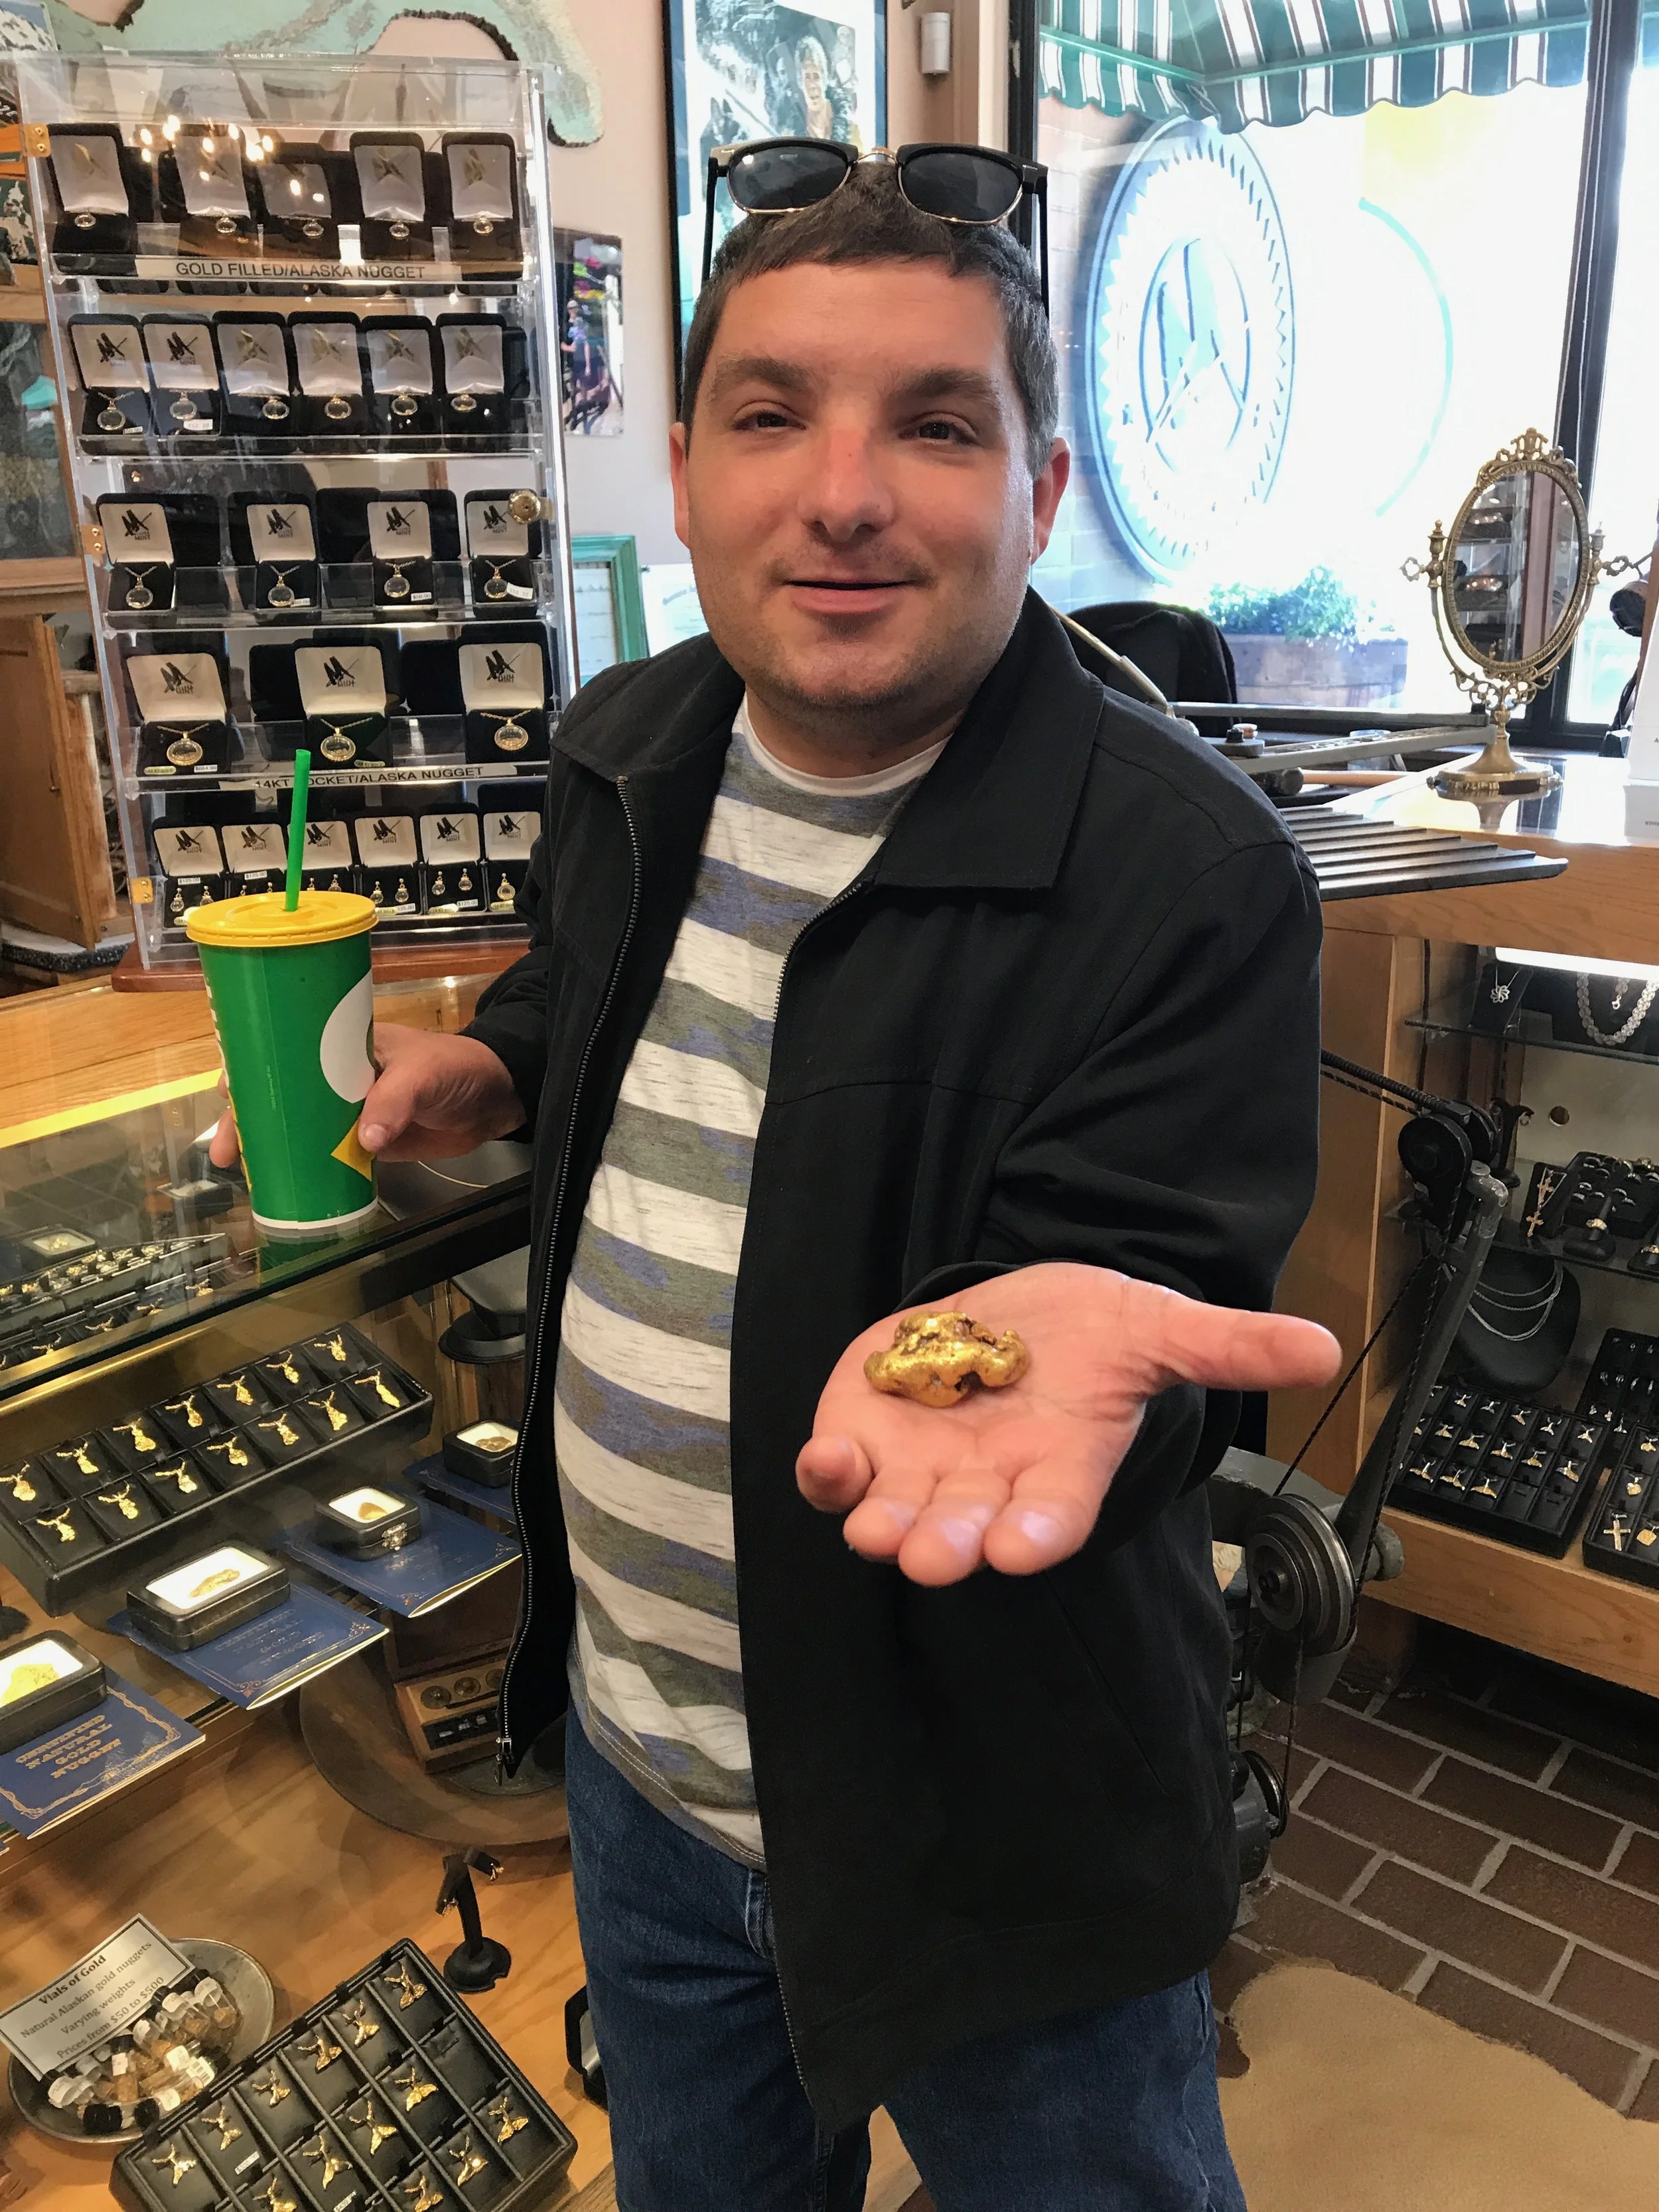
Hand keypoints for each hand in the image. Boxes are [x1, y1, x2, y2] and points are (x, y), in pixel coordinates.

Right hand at [206, 1025, 522, 1168]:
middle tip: (227, 1150)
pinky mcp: (367, 1141)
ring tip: (242, 1171)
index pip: (285, 1049)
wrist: (495, 1099)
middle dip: (249, 1119)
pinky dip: (304, 1167)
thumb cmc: (458, 1068)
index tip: (227, 1092)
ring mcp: (349, 1110)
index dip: (251, 1068)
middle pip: (281, 1094)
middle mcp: (336, 1075)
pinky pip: (326, 1153)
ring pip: (298, 1126)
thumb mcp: (426, 1074)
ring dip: (270, 1146)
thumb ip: (396, 1101)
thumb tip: (364, 1140)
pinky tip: (282, 1185)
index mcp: (342, 1045)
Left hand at [796, 1262, 1341, 1585]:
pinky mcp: (866, 1439)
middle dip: (952, 1545)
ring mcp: (923, 1471)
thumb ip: (1230, 1347)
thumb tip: (1324, 1349)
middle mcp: (990, 1487)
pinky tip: (825, 1461)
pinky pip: (839, 1474)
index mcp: (1062, 1469)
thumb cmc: (1093, 1336)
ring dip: (882, 1525)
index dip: (1040, 1532)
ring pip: (897, 1516)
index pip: (1056, 1514)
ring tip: (874, 1527)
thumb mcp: (1160, 1328)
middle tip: (937, 1557)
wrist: (1015, 1315)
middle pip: (970, 1531)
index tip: (1022, 1547)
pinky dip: (826, 1474)